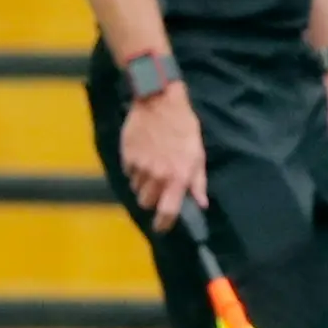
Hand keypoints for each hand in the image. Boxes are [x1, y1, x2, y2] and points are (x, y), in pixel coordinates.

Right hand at [119, 81, 209, 228]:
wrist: (158, 101)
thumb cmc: (183, 127)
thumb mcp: (197, 154)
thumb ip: (198, 182)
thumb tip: (201, 204)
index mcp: (177, 177)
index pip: (167, 212)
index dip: (163, 224)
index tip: (161, 226)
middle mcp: (156, 176)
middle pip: (146, 203)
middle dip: (152, 199)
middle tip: (158, 188)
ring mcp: (139, 166)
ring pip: (136, 188)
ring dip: (143, 183)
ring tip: (151, 167)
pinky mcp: (126, 156)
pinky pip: (128, 172)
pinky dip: (134, 169)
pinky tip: (143, 155)